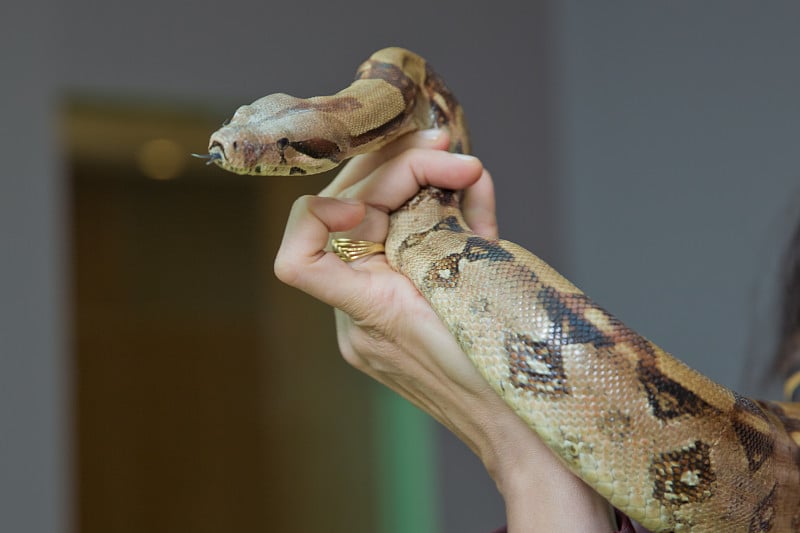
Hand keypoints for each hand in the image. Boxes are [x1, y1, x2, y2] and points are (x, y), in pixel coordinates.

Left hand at [274, 130, 616, 531]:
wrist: (526, 439)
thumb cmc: (509, 379)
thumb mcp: (486, 294)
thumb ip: (464, 233)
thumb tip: (465, 177)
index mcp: (370, 314)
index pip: (297, 258)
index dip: (318, 213)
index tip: (369, 202)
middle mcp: (361, 315)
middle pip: (347, 220)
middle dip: (394, 169)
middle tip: (444, 147)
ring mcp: (379, 314)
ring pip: (376, 228)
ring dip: (417, 186)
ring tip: (463, 168)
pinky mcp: (403, 312)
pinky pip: (402, 254)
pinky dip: (433, 221)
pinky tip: (470, 201)